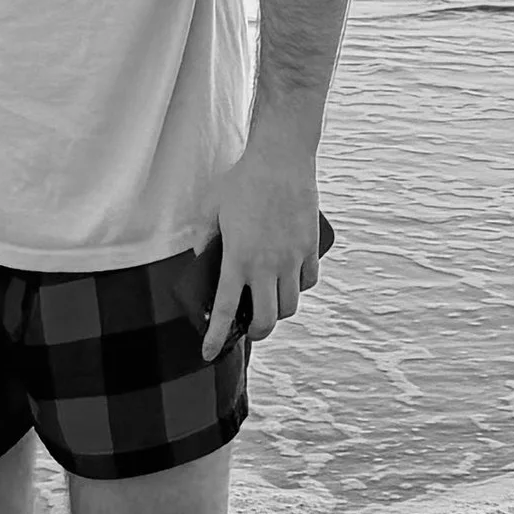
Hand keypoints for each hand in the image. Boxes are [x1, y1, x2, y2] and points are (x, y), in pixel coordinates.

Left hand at [203, 141, 327, 351]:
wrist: (281, 159)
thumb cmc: (242, 181)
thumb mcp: (211, 207)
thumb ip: (204, 238)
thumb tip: (203, 259)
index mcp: (237, 259)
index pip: (226, 310)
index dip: (217, 338)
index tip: (210, 354)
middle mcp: (266, 266)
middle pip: (267, 320)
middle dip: (257, 332)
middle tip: (250, 328)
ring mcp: (291, 259)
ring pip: (290, 305)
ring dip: (278, 311)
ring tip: (269, 301)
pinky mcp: (310, 249)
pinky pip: (309, 282)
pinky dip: (300, 288)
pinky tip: (290, 281)